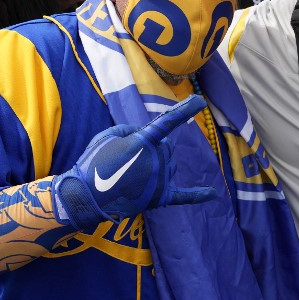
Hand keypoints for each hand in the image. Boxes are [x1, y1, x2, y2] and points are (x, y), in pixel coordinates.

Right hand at [52, 94, 217, 228]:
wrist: (84, 196)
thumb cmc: (93, 161)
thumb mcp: (107, 135)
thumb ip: (132, 130)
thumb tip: (150, 137)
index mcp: (143, 141)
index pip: (168, 121)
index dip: (185, 109)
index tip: (200, 101)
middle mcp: (156, 160)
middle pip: (165, 147)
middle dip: (149, 149)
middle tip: (123, 160)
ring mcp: (159, 180)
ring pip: (170, 165)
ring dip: (155, 166)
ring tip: (128, 175)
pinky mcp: (159, 198)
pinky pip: (183, 196)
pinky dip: (198, 195)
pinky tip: (214, 194)